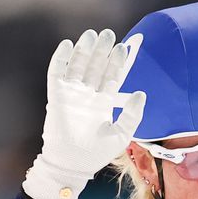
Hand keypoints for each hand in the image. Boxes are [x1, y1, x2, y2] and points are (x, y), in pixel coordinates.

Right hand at [22, 28, 145, 198]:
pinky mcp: (56, 95)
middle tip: (108, 34)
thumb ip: (132, 115)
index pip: (112, 76)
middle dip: (101, 51)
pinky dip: (61, 58)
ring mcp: (71, 94)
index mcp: (103, 103)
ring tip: (92, 35)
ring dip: (84, 50)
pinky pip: (57, 72)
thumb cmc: (97, 153)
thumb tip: (141, 93)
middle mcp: (88, 95)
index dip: (117, 62)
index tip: (124, 46)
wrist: (73, 163)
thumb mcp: (121, 134)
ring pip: (78, 65)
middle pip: (96, 66)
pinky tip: (68, 45)